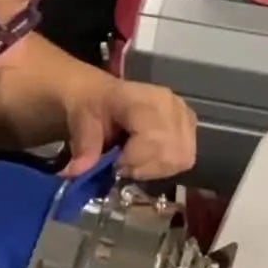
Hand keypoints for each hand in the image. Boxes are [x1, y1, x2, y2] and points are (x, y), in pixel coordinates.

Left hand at [62, 77, 197, 178]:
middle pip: (171, 152)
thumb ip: (84, 147)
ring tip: (137, 161)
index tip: (116, 162)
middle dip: (145, 167)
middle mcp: (169, 103)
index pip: (153, 138)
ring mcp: (183, 112)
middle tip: (125, 165)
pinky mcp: (190, 123)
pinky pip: (186, 156)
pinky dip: (167, 165)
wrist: (102, 95)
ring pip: (182, 157)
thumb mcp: (80, 123)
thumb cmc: (92, 107)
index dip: (135, 159)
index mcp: (139, 98)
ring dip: (157, 168)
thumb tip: (77, 172)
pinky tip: (150, 158)